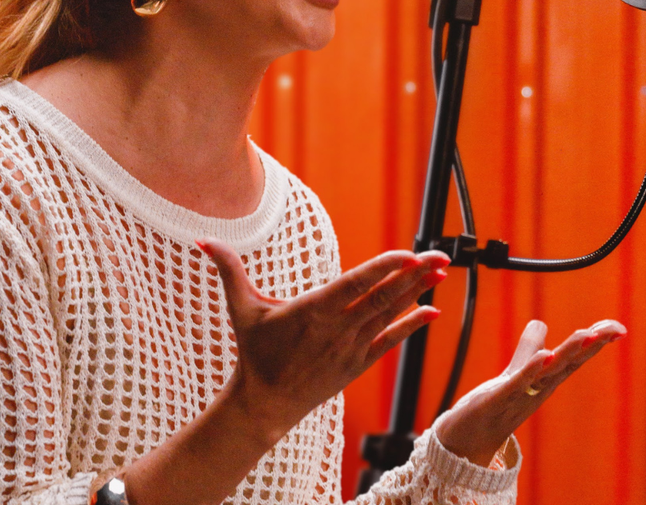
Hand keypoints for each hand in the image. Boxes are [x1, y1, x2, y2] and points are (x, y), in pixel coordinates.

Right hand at [197, 238, 449, 441]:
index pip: (356, 284)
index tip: (409, 254)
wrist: (265, 404)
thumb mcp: (241, 308)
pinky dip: (410, 326)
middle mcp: (338, 328)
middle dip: (414, 276)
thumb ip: (229, 270)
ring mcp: (351, 347)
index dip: (385, 269)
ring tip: (441, 273)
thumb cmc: (254, 352)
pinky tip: (432, 312)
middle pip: (382, 297)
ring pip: (389, 314)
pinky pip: (389, 342)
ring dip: (417, 292)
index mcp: (314, 310)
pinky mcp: (357, 363)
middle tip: (442, 257)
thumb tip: (203, 241)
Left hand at [434, 318, 626, 465]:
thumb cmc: (496, 406)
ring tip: (585, 334)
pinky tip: (545, 355)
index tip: (618, 327)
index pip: (575, 357)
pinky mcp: (497, 399)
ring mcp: (520, 394)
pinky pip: (518, 383)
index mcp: (546, 379)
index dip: (595, 342)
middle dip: (590, 345)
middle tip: (611, 330)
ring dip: (567, 353)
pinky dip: (531, 370)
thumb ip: (529, 347)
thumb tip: (541, 322)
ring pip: (548, 372)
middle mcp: (539, 388)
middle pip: (569, 363)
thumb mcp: (516, 371)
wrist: (467, 439)